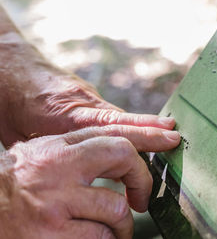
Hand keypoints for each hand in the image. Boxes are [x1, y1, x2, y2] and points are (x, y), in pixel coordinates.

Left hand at [0, 44, 175, 146]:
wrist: (8, 69)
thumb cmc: (11, 104)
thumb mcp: (21, 133)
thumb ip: (51, 149)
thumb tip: (70, 172)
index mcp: (66, 116)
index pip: (111, 127)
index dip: (139, 134)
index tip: (164, 138)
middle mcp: (83, 107)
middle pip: (121, 120)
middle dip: (149, 130)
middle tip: (174, 137)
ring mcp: (86, 100)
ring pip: (119, 116)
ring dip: (144, 124)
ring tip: (168, 130)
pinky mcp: (86, 98)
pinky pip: (110, 113)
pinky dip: (129, 121)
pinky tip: (143, 128)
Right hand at [0, 125, 177, 238]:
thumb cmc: (12, 188)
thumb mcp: (40, 157)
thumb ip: (76, 152)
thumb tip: (118, 154)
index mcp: (57, 148)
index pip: (110, 132)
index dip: (145, 134)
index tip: (169, 138)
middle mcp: (58, 168)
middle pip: (122, 155)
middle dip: (141, 179)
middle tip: (141, 200)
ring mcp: (57, 202)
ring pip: (117, 209)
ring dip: (121, 226)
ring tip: (112, 231)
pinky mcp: (54, 234)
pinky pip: (101, 238)